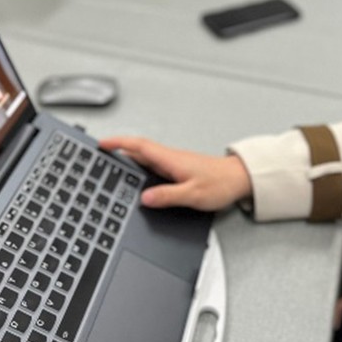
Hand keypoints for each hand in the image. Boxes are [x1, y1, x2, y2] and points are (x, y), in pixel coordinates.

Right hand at [100, 137, 251, 210]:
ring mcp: (175, 163)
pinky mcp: (179, 169)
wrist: (241, 179)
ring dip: (129, 157)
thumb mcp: (193, 194)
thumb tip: (145, 198)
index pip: (139, 146)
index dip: (119, 143)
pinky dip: (141, 166)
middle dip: (118, 148)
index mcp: (171, 159)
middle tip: (100, 153)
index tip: (102, 143)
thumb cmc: (221, 183)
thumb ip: (168, 196)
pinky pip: (154, 164)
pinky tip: (138, 176)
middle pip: (139, 150)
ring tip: (113, 164)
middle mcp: (171, 158)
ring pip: (146, 157)